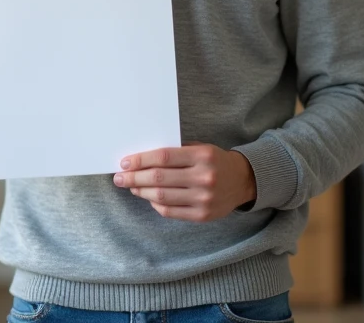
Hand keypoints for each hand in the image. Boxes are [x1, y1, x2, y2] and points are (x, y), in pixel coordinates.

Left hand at [113, 144, 255, 221]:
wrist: (243, 180)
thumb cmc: (215, 161)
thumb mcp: (199, 148)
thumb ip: (175, 153)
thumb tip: (141, 159)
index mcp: (202, 156)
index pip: (163, 157)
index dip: (140, 160)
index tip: (125, 162)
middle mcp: (204, 177)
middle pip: (159, 178)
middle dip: (134, 177)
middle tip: (120, 177)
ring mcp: (204, 199)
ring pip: (162, 196)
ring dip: (141, 191)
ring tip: (131, 186)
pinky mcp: (202, 215)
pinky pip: (170, 211)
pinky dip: (155, 204)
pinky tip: (149, 197)